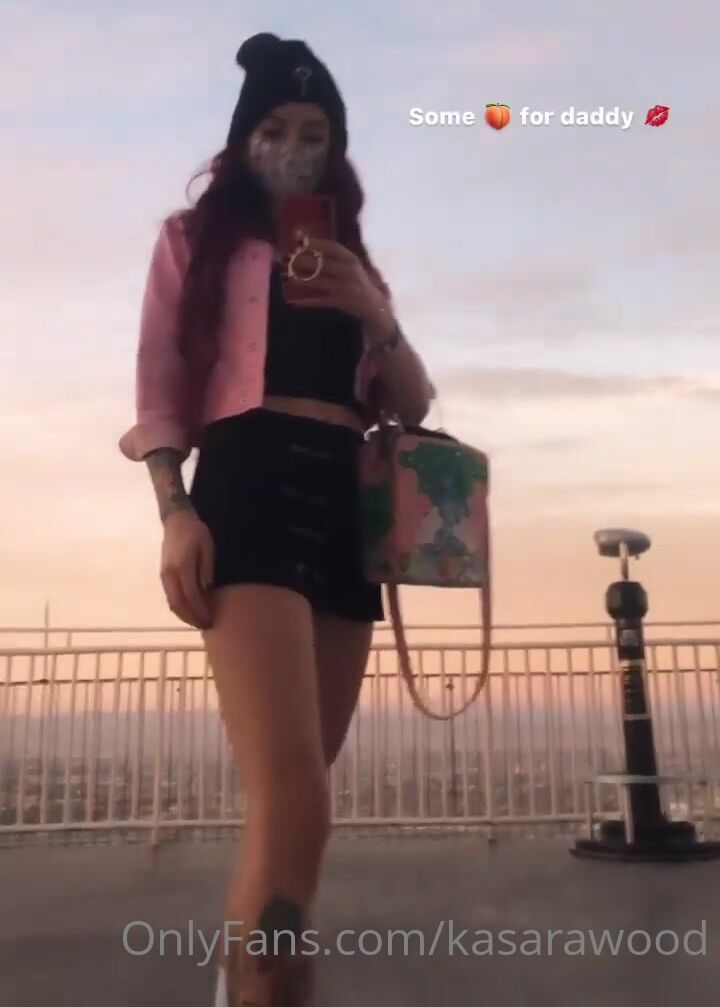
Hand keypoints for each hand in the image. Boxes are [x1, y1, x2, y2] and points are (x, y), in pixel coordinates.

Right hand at [160, 509, 215, 629]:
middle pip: (179, 604)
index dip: (200, 611)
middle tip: (206, 625)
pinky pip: (170, 597)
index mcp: (182, 567)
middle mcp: (170, 574)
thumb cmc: (196, 533)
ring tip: (199, 621)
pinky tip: (189, 611)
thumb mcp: (208, 547)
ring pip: (172, 603)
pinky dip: (179, 608)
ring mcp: (164, 576)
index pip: (191, 596)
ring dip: (184, 615)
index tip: (211, 619)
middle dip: (192, 618)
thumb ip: (206, 569)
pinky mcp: (163, 576)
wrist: (176, 521)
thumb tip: (207, 590)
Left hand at [287, 238, 392, 332]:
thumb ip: (335, 258)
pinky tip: (294, 301)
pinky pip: (319, 300)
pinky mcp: (341, 301)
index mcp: (352, 260)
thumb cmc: (359, 284)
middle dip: (302, 261)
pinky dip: (306, 301)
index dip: (316, 243)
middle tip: (288, 259)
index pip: (333, 247)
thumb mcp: (352, 267)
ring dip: (300, 279)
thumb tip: (312, 248)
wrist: (375, 307)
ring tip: (287, 277)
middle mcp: (349, 271)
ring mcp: (345, 286)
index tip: (300, 241)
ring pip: (318, 281)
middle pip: (322, 263)